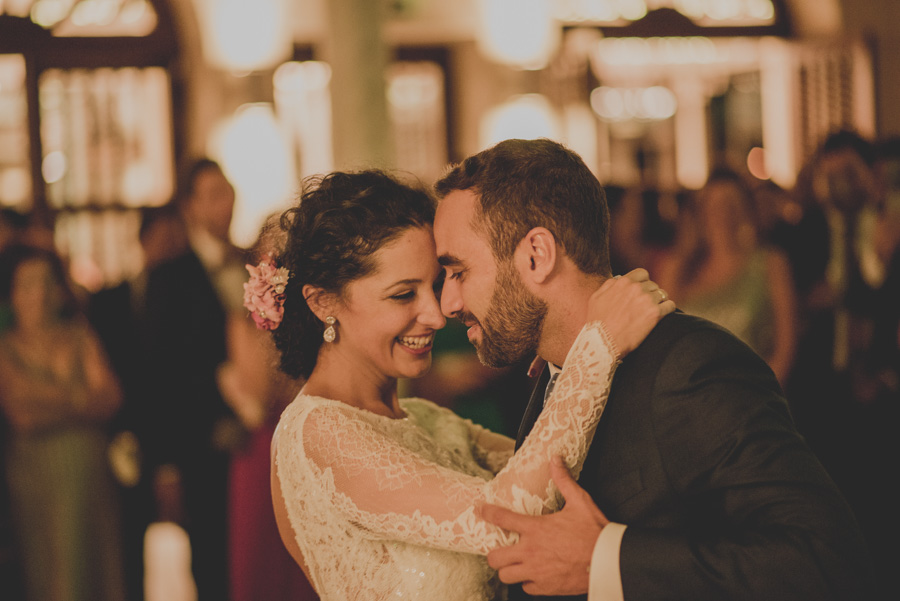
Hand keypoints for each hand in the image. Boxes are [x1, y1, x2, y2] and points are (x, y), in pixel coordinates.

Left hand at [482, 457, 608, 595]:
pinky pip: (526, 588)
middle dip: (494, 553)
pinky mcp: (546, 587)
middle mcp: (531, 552)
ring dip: (508, 570)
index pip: (502, 519)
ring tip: (514, 564)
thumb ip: (564, 481)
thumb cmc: (595, 532)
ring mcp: (537, 572)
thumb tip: (555, 459)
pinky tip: (534, 575)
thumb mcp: (580, 501)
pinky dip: (527, 582)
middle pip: (495, 558)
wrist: (609, 561)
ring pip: (505, 576)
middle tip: (501, 548)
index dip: (487, 513)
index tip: (481, 510)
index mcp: (536, 529)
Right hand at [587, 268, 675, 358]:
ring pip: (662, 294)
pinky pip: (670, 305)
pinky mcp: (655, 313)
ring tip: (652, 311)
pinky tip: (662, 315)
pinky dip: (668, 309)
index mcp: (623, 282)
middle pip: (653, 285)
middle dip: (650, 293)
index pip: (642, 273)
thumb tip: (619, 280)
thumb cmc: (597, 322)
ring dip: (659, 301)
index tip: (641, 290)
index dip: (643, 282)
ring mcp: (647, 300)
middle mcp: (637, 288)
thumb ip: (609, 285)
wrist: (603, 341)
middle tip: (645, 305)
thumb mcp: (596, 298)